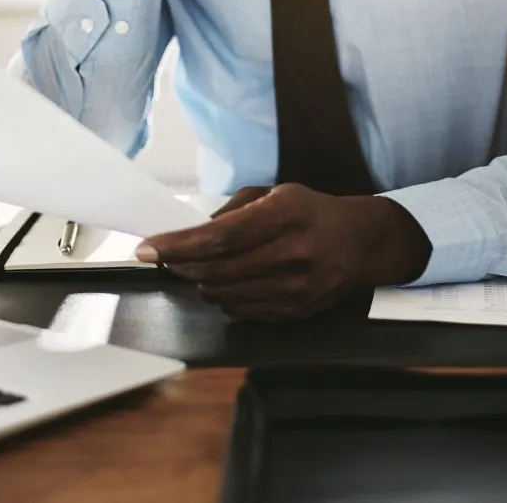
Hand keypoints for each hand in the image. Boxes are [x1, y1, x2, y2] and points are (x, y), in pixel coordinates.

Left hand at [136, 183, 431, 320]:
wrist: (360, 244)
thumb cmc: (312, 212)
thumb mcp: (276, 193)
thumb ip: (234, 209)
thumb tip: (193, 231)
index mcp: (284, 215)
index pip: (219, 237)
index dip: (177, 245)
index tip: (146, 248)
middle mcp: (291, 254)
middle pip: (216, 269)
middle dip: (180, 264)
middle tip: (164, 255)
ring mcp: (294, 289)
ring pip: (224, 293)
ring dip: (199, 281)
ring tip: (194, 266)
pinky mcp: (294, 312)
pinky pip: (240, 311)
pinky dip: (221, 296)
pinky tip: (222, 281)